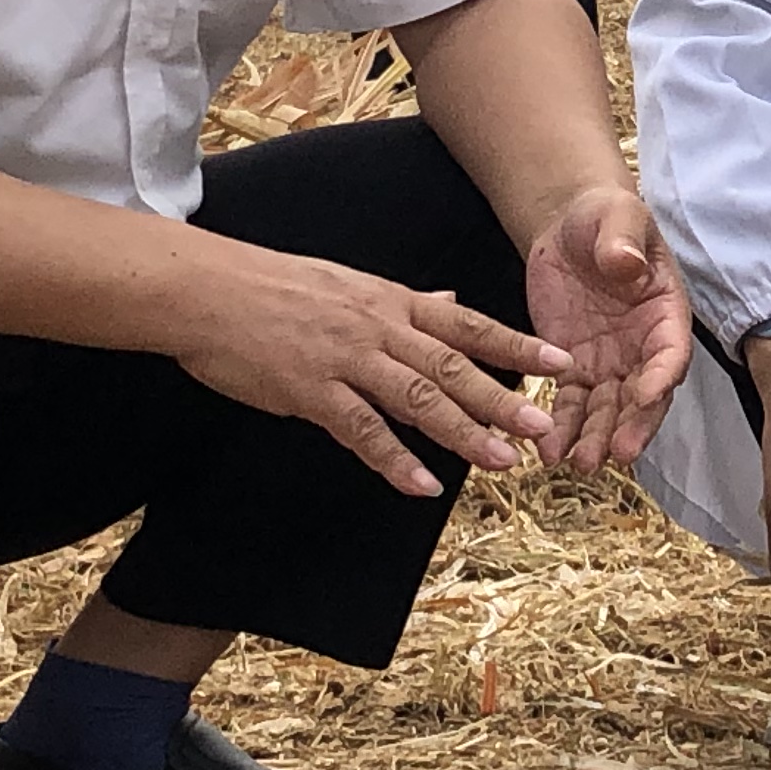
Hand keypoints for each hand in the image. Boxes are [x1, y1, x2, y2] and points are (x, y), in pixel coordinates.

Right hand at [174, 248, 564, 499]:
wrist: (208, 288)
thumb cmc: (275, 286)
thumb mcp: (351, 283)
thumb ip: (405, 301)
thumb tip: (451, 302)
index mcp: (391, 301)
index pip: (468, 324)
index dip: (517, 345)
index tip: (562, 363)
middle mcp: (378, 327)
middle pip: (453, 365)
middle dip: (503, 398)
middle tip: (545, 427)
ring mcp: (345, 358)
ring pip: (416, 398)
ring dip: (462, 433)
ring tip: (500, 462)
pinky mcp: (310, 389)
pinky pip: (360, 429)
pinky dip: (393, 458)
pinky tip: (420, 485)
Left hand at [523, 185, 692, 467]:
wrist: (569, 225)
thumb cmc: (604, 216)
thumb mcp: (617, 216)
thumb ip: (623, 240)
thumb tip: (626, 261)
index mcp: (665, 311)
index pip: (671, 351)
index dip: (662, 376)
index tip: (646, 396)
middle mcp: (642, 346)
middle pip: (644, 395)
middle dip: (632, 425)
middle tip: (616, 453)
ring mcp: (609, 362)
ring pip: (607, 409)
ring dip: (595, 437)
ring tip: (578, 463)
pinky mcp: (573, 368)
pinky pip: (569, 404)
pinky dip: (560, 428)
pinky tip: (546, 451)